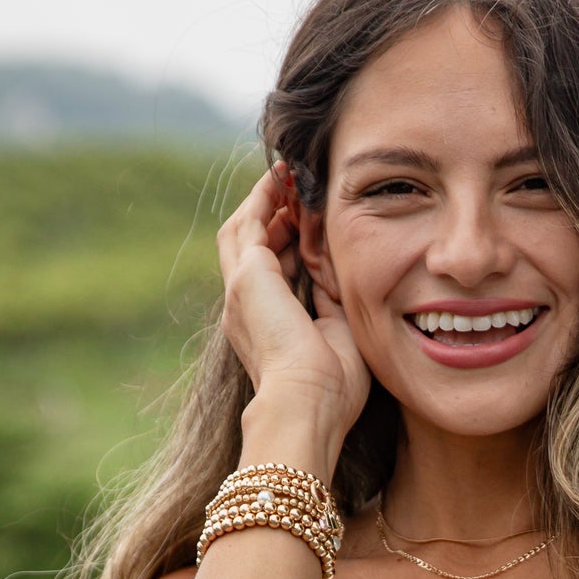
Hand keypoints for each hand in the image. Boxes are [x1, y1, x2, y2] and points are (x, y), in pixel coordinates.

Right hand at [217, 162, 370, 442]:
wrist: (307, 403)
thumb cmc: (332, 388)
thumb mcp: (338, 335)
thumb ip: (331, 303)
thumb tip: (334, 273)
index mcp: (264, 326)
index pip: (270, 272)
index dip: (286, 241)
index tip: (307, 220)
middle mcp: (244, 307)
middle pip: (248, 245)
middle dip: (270, 213)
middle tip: (295, 188)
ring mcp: (241, 291)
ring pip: (244, 229)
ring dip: (265, 199)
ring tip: (287, 175)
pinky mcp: (247, 277)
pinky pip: (253, 223)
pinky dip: (266, 198)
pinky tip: (284, 179)